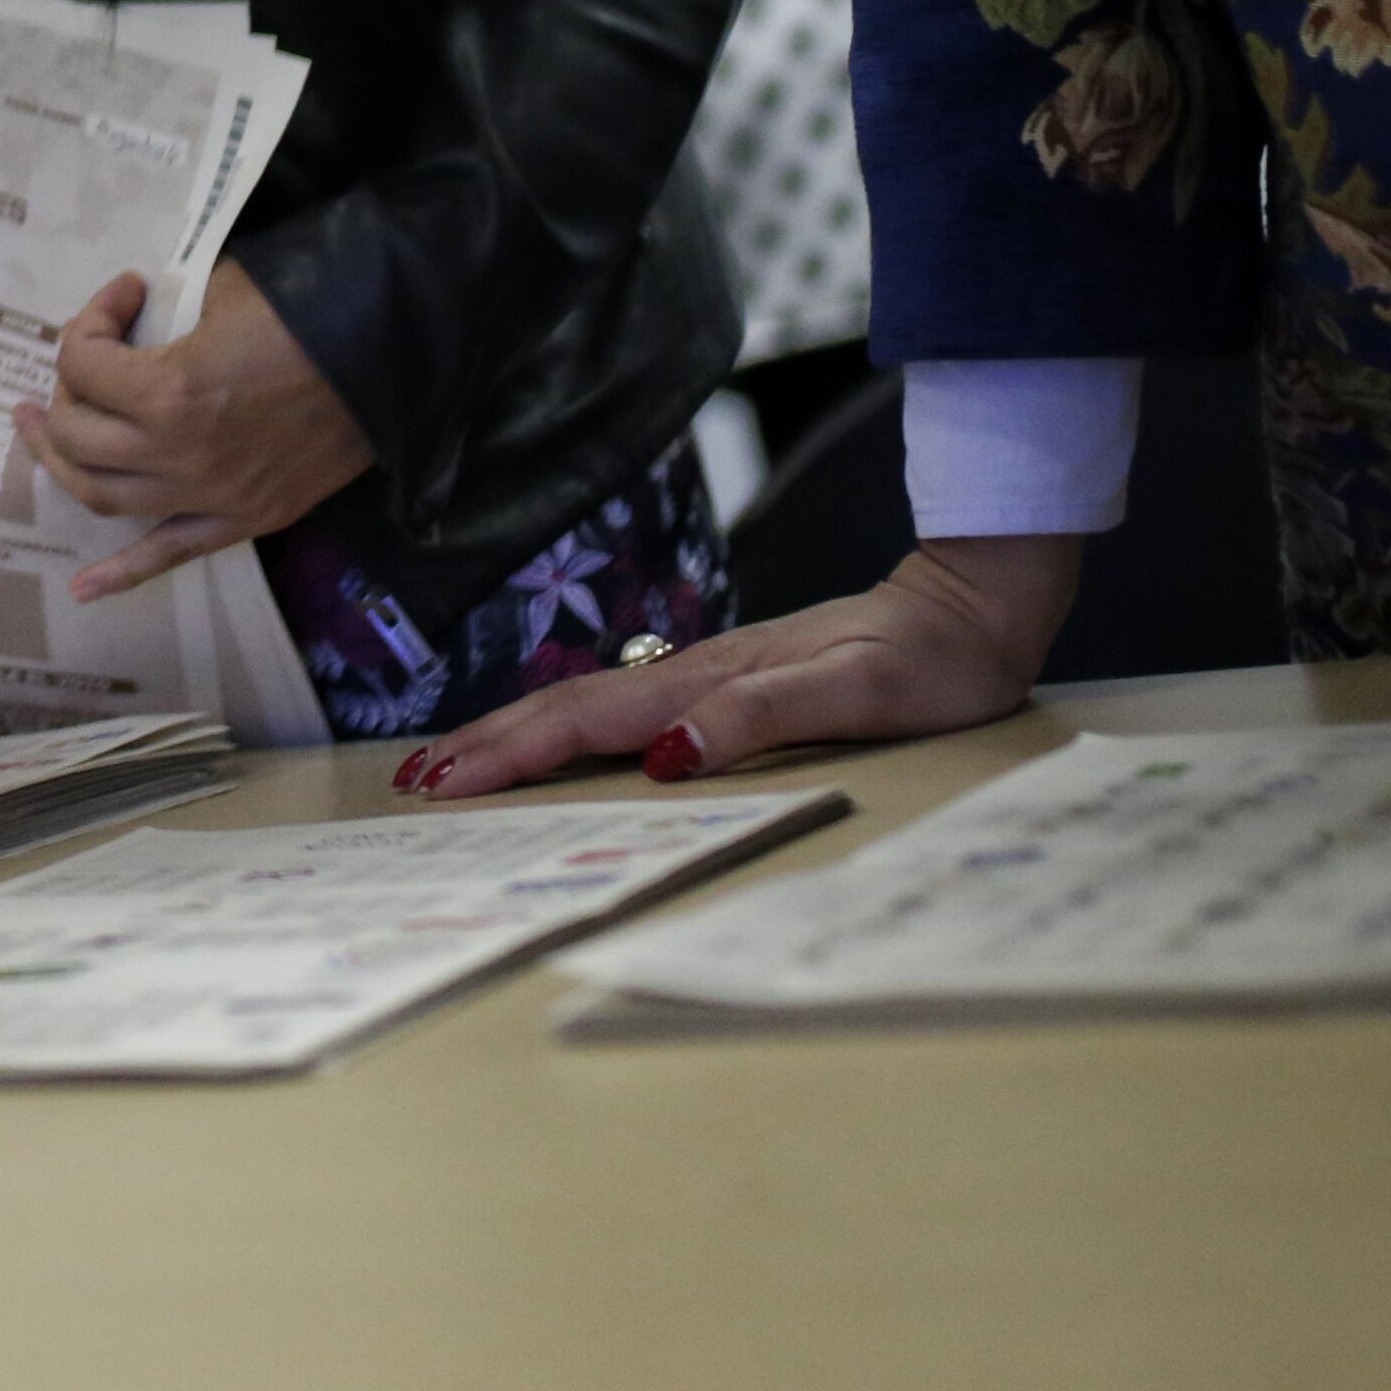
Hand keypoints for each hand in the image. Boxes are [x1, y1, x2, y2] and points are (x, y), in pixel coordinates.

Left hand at [20, 263, 375, 599]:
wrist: (395, 355)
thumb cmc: (309, 309)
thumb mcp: (223, 291)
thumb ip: (168, 315)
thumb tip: (141, 325)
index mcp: (169, 393)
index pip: (83, 365)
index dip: (91, 321)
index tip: (126, 294)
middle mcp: (179, 455)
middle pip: (78, 436)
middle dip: (67, 393)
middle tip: (85, 364)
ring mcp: (211, 496)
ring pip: (103, 495)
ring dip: (63, 464)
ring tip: (46, 432)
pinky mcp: (245, 519)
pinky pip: (171, 555)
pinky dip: (122, 575)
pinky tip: (83, 589)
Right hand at [398, 535, 1084, 796]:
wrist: (971, 608)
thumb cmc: (928, 660)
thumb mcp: (856, 693)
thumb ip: (761, 716)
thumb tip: (666, 753)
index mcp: (711, 680)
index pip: (589, 721)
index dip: (514, 752)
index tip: (448, 782)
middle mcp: (695, 674)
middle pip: (570, 710)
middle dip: (490, 744)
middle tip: (418, 783)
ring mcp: (706, 676)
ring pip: (589, 710)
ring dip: (516, 737)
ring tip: (454, 765)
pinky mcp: (726, 685)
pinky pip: (624, 714)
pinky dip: (570, 733)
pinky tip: (555, 745)